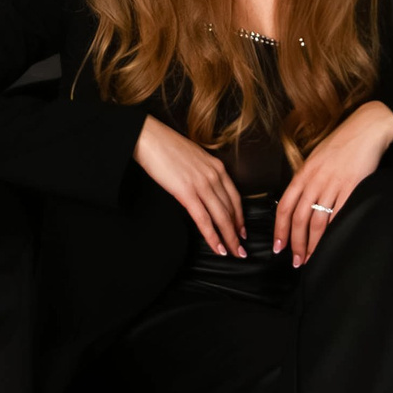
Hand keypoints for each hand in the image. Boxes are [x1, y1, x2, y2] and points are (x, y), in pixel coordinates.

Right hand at [135, 116, 246, 256]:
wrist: (150, 138)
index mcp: (217, 167)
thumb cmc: (167, 147)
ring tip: (233, 253)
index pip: (235, 197)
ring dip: (229, 238)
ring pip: (221, 218)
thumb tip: (204, 186)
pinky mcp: (187, 192)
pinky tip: (217, 247)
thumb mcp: (194, 157)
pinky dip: (212, 236)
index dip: (240, 217)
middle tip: (241, 250)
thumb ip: (203, 172)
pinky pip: (203, 220)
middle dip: (237, 233)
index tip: (242, 230)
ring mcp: (202, 184)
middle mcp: (214, 176)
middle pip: (231, 210)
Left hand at [275, 102, 392, 264]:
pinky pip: (339, 215)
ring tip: (311, 258)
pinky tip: (330, 243)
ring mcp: (333, 185)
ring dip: (313, 244)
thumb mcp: (315, 159)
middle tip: (295, 261)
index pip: (285, 207)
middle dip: (296, 244)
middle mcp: (314, 181)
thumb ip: (305, 180)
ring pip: (318, 222)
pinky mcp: (352, 188)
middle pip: (299, 219)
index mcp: (303, 174)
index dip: (280, 230)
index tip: (278, 247)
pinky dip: (333, 232)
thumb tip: (296, 203)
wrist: (364, 130)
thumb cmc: (340, 144)